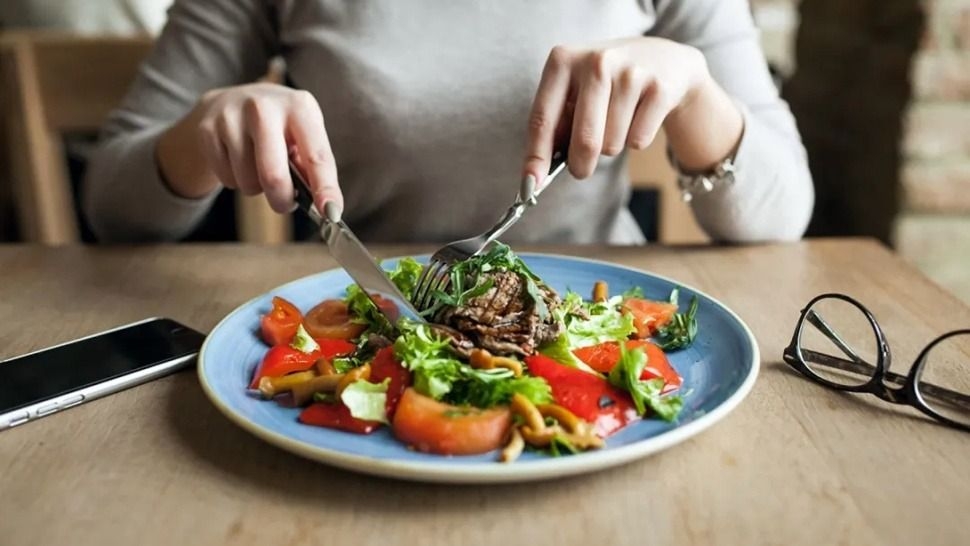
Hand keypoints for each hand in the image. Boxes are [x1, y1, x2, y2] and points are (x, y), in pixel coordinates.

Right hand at [157, 83, 341, 215]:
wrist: (230, 101)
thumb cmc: (278, 126)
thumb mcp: (302, 134)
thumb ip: (314, 167)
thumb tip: (327, 206)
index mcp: (299, 106)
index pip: (317, 155)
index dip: (325, 188)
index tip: (331, 213)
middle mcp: (264, 106)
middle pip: (273, 175)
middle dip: (282, 200)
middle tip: (284, 203)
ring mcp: (231, 116)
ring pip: (248, 182)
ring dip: (257, 188)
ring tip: (258, 168)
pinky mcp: (207, 129)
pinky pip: (226, 179)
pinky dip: (236, 181)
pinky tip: (238, 161)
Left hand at [521, 37, 713, 185]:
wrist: (663, 59)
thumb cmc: (607, 83)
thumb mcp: (575, 90)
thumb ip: (556, 124)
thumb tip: (536, 174)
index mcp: (563, 60)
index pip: (542, 118)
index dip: (536, 156)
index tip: (530, 185)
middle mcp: (596, 61)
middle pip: (584, 140)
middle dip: (580, 165)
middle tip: (581, 170)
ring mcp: (630, 73)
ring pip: (612, 145)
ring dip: (612, 146)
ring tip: (618, 121)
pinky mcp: (659, 89)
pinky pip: (638, 141)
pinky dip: (636, 140)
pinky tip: (639, 116)